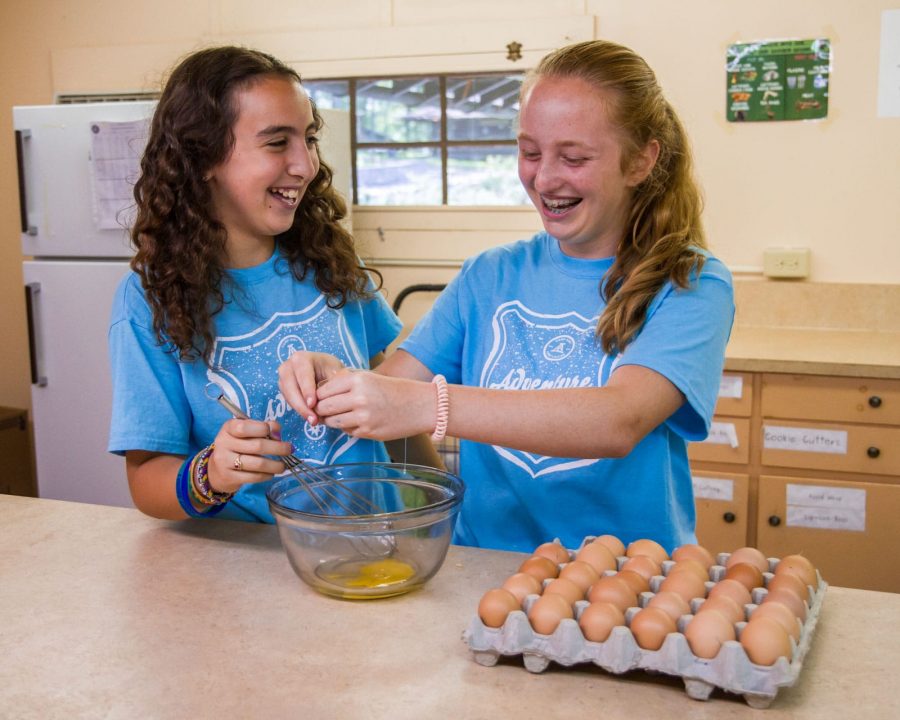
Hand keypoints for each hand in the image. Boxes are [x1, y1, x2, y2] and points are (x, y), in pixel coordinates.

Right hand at [206, 418, 292, 493]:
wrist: (216, 469)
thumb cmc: (237, 446)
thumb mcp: (246, 432)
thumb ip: (263, 427)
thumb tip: (277, 433)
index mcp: (228, 427)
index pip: (246, 426)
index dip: (265, 429)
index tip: (276, 435)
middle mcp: (224, 443)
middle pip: (258, 446)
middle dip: (279, 448)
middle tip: (289, 450)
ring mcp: (225, 461)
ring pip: (258, 464)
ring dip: (275, 465)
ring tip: (283, 465)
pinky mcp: (229, 477)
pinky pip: (254, 477)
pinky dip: (267, 475)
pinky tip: (271, 473)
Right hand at [278, 351, 344, 423]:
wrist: (324, 372)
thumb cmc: (331, 370)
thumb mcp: (336, 371)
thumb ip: (337, 379)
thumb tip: (339, 385)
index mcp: (302, 358)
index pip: (302, 374)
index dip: (307, 390)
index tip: (312, 404)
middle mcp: (289, 366)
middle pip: (290, 386)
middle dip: (301, 404)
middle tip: (314, 419)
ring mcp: (284, 377)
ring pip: (288, 395)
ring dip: (300, 410)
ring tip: (314, 421)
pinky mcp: (283, 388)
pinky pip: (288, 401)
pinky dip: (299, 410)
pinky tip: (310, 418)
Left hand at [315, 369, 435, 440]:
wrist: (420, 405)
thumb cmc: (394, 389)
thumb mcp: (370, 377)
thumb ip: (345, 382)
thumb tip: (319, 392)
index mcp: (357, 380)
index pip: (323, 390)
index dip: (317, 396)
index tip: (318, 400)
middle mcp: (358, 397)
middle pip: (324, 407)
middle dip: (321, 410)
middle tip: (323, 411)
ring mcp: (363, 417)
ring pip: (332, 422)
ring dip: (331, 421)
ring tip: (338, 416)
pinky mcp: (368, 431)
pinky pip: (347, 431)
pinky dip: (347, 428)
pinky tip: (356, 422)